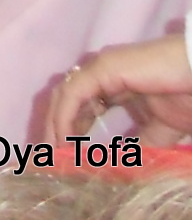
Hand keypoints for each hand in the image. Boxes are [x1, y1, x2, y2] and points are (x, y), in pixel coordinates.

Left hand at [49, 35, 191, 144]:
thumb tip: (127, 162)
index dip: (71, 127)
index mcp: (115, 85)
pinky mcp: (103, 67)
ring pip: (65, 94)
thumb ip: (142, 143)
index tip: (66, 153)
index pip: (81, 105)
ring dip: (55, 122)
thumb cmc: (188, 96)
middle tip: (52, 154)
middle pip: (67, 98)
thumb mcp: (161, 129)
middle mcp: (102, 73)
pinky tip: (65, 136)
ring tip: (55, 150)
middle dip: (56, 126)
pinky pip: (74, 92)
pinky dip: (65, 114)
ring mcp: (101, 68)